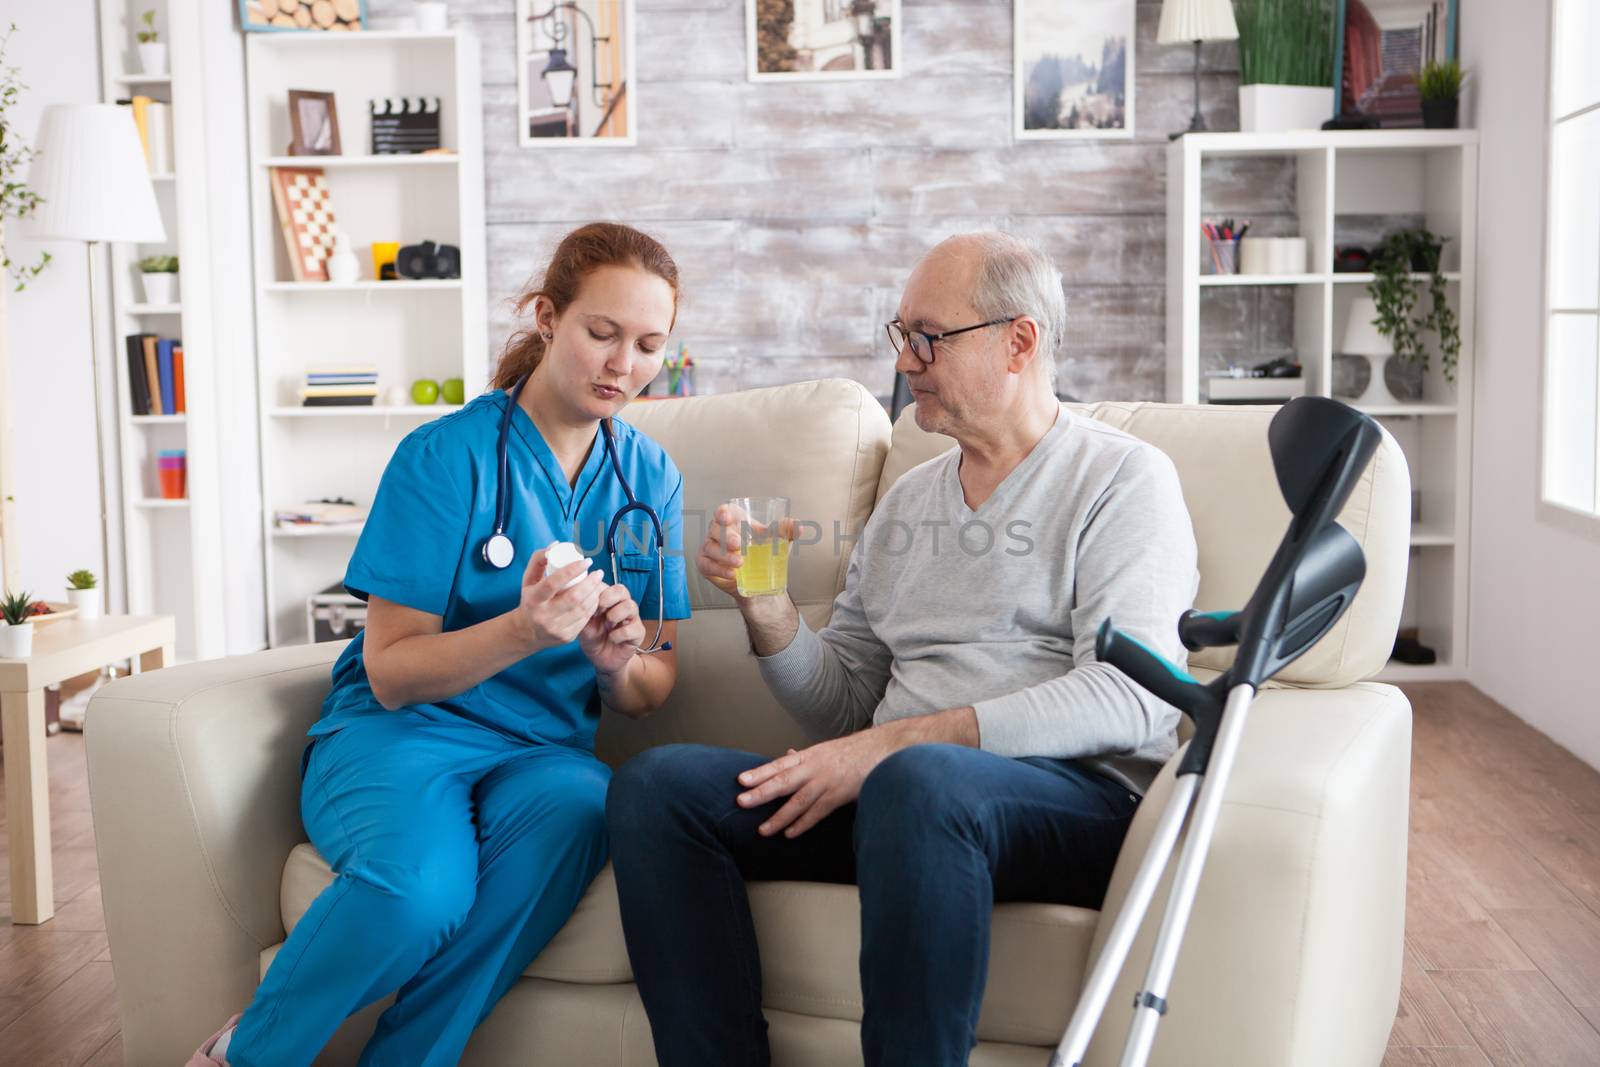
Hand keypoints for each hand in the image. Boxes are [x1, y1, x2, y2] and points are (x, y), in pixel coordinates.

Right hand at [513, 545, 604, 652]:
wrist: (528, 632)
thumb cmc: (531, 600)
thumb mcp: (528, 579)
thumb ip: (539, 560)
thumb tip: (555, 545)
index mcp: (533, 599)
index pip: (553, 583)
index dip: (572, 570)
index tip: (586, 561)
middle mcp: (544, 616)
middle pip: (573, 598)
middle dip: (590, 583)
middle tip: (598, 572)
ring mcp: (556, 628)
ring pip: (582, 609)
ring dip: (594, 593)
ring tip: (598, 583)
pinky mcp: (566, 637)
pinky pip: (585, 619)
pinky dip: (593, 606)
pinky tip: (595, 597)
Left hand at [579, 583, 645, 676]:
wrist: (602, 660)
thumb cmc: (593, 638)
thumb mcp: (583, 623)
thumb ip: (582, 610)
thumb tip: (575, 595)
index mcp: (609, 600)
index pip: (606, 584)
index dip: (596, 591)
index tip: (586, 603)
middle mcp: (622, 605)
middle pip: (622, 590)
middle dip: (608, 598)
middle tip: (599, 611)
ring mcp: (632, 618)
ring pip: (630, 606)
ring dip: (615, 615)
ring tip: (607, 626)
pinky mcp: (638, 633)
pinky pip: (632, 628)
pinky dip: (619, 634)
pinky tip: (612, 639)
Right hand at [696, 503, 798, 598]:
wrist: (758, 578)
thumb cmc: (763, 551)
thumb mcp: (777, 541)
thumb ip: (787, 531)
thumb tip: (798, 526)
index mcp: (733, 520)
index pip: (723, 511)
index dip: (722, 512)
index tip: (726, 517)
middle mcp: (718, 532)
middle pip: (715, 528)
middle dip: (726, 536)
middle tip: (739, 544)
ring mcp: (710, 548)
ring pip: (710, 547)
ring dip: (724, 555)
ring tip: (740, 562)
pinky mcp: (706, 564)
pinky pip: (707, 565)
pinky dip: (719, 570)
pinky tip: (733, 574)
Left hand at [734, 729, 904, 838]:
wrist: (883, 749)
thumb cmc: (854, 751)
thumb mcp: (826, 749)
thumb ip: (805, 756)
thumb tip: (787, 755)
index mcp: (809, 755)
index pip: (779, 764)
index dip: (760, 772)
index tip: (741, 780)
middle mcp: (815, 767)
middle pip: (783, 781)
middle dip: (761, 792)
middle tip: (742, 801)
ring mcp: (827, 781)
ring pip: (798, 801)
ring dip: (779, 817)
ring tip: (763, 830)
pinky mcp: (840, 795)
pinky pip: (818, 812)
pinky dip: (803, 823)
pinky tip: (790, 833)